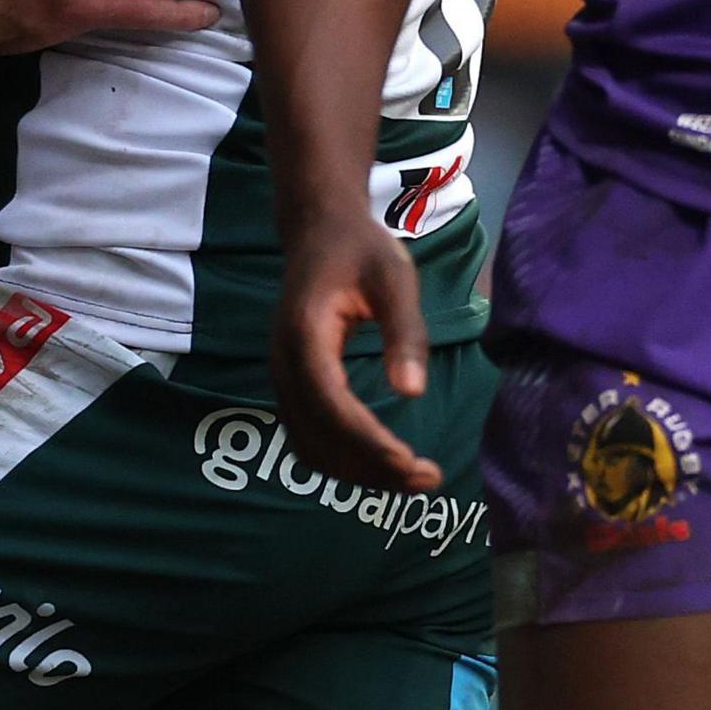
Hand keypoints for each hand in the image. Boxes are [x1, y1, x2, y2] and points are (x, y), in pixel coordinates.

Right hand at [270, 203, 440, 494]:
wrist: (318, 230)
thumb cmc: (361, 250)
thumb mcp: (395, 279)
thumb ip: (405, 333)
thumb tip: (412, 393)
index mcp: (305, 334)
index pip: (331, 404)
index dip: (368, 440)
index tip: (412, 461)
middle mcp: (284, 361)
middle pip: (318, 436)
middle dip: (371, 467)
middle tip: (428, 479)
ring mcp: (282, 376)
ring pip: (310, 446)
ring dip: (358, 472)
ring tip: (412, 477)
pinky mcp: (291, 384)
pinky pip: (309, 437)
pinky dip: (343, 459)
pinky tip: (382, 461)